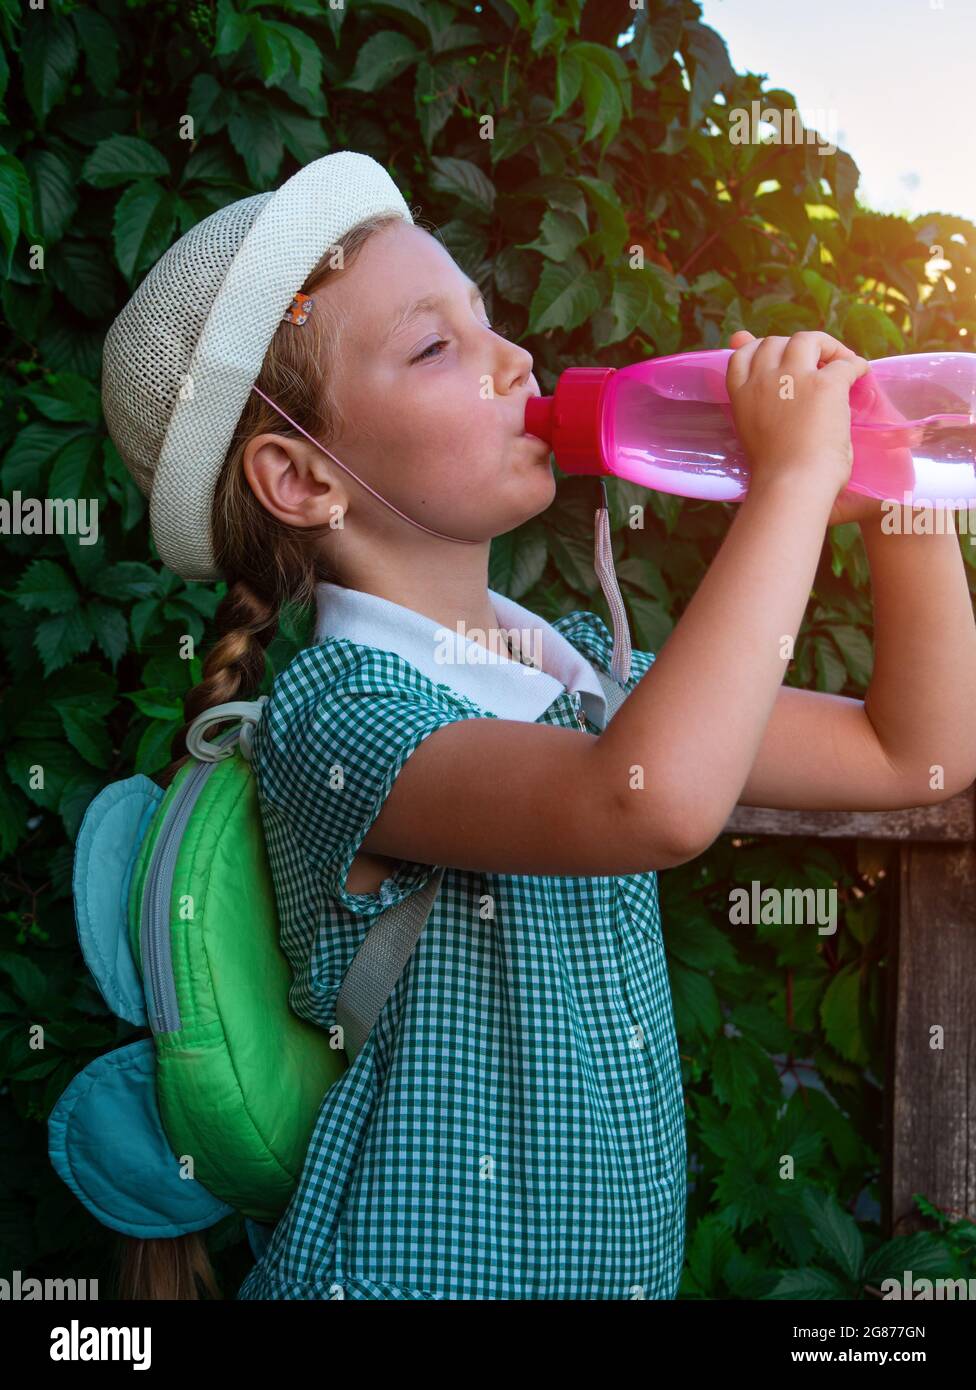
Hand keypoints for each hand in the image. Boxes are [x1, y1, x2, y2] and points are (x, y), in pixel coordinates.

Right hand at [726, 330, 869, 507]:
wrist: (791, 485)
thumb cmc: (774, 469)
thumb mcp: (753, 427)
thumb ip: (754, 393)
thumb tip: (745, 348)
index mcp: (742, 394)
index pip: (744, 354)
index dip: (761, 350)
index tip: (776, 357)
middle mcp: (763, 379)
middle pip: (775, 342)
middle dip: (794, 348)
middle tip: (814, 363)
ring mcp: (793, 378)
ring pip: (807, 340)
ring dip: (825, 347)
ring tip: (839, 362)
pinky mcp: (825, 385)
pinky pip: (845, 363)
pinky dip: (855, 365)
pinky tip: (860, 375)